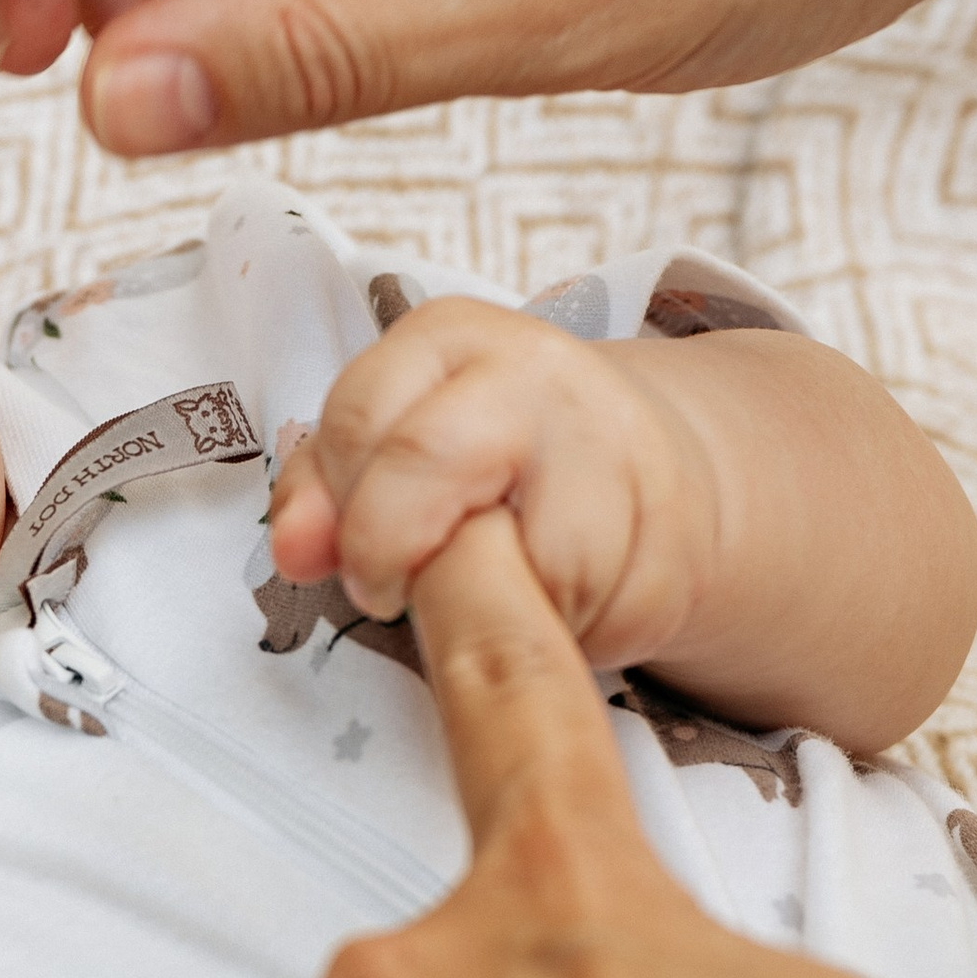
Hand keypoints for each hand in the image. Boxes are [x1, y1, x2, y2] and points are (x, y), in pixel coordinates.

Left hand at [271, 301, 719, 674]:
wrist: (645, 465)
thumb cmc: (483, 459)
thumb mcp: (388, 448)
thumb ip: (322, 494)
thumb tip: (296, 551)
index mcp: (451, 340)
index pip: (360, 420)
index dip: (343, 510)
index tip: (349, 565)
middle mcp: (542, 373)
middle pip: (431, 459)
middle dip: (395, 549)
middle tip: (395, 597)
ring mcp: (623, 449)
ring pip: (526, 558)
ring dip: (498, 611)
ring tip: (493, 602)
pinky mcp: (680, 539)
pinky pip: (606, 619)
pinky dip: (571, 638)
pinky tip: (563, 612)